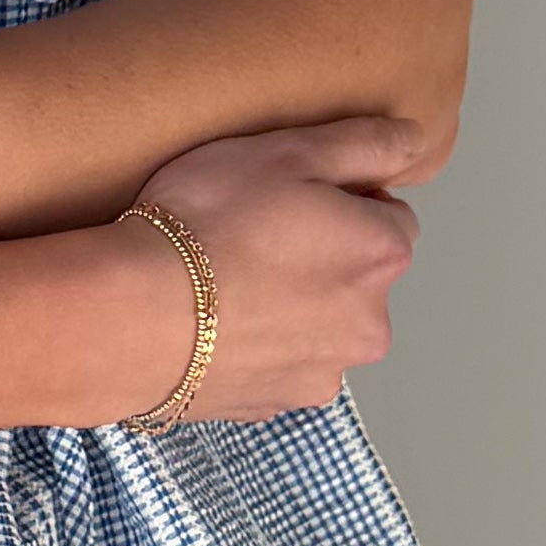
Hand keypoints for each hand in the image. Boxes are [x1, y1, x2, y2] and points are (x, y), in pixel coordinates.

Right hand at [123, 117, 429, 421]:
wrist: (131, 318)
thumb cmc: (208, 223)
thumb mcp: (287, 151)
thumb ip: (364, 143)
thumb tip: (413, 140)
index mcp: (383, 256)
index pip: (391, 216)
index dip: (342, 199)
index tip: (289, 197)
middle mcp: (370, 325)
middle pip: (358, 277)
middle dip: (321, 258)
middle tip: (252, 235)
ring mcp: (322, 373)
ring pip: (318, 325)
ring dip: (291, 305)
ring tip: (226, 283)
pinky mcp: (273, 405)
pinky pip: (276, 363)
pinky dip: (255, 343)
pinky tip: (211, 323)